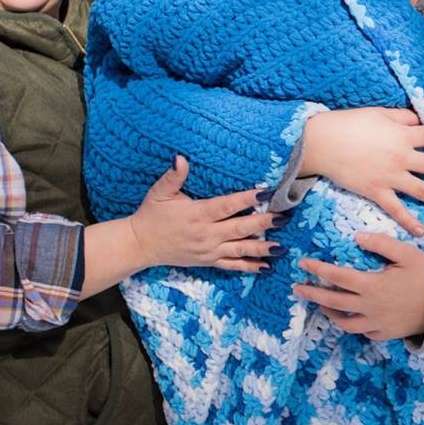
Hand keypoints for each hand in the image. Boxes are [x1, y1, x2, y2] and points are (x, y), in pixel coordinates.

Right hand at [129, 156, 273, 271]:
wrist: (140, 245)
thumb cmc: (151, 215)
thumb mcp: (159, 193)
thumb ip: (174, 176)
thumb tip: (180, 158)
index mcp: (197, 214)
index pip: (227, 206)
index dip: (247, 198)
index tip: (267, 192)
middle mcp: (206, 234)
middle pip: (239, 228)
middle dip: (263, 223)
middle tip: (284, 217)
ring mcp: (208, 250)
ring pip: (240, 249)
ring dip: (262, 248)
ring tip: (282, 247)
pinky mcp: (208, 261)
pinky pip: (231, 265)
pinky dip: (249, 266)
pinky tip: (266, 266)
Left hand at [293, 231, 423, 341]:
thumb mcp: (407, 253)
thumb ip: (381, 244)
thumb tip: (357, 237)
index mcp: (371, 285)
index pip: (336, 277)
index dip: (317, 270)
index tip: (303, 264)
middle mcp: (369, 308)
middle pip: (333, 302)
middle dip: (312, 294)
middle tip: (298, 289)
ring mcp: (376, 324)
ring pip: (344, 323)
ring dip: (330, 313)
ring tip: (321, 305)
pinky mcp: (386, 334)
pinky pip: (364, 332)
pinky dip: (354, 325)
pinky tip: (352, 318)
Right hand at [301, 107, 423, 235]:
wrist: (323, 142)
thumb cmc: (350, 124)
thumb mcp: (380, 113)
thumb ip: (402, 117)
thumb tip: (418, 121)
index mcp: (404, 136)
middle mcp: (403, 158)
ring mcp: (391, 177)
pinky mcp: (377, 192)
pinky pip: (396, 210)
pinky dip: (409, 222)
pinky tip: (422, 232)